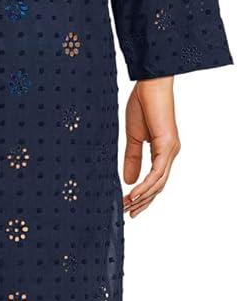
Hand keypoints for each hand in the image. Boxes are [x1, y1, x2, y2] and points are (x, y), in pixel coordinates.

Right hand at [123, 77, 180, 217]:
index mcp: (163, 151)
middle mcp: (170, 153)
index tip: (128, 205)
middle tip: (128, 214)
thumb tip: (128, 181)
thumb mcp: (133, 138)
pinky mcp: (167, 146)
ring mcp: (171, 150)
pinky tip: (135, 194)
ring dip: (143, 197)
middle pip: (158, 186)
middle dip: (143, 202)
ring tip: (129, 207)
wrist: (149, 85)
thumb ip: (132, 159)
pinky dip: (146, 185)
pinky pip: (157, 172)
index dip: (143, 195)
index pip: (155, 180)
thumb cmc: (142, 105)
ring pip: (159, 183)